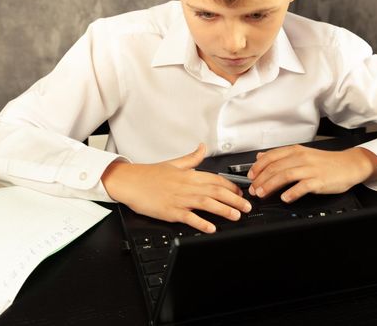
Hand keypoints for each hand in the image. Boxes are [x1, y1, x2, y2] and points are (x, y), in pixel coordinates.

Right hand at [101, 144, 251, 233]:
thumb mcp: (174, 163)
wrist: (129, 182)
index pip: (216, 179)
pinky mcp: (171, 211)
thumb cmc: (150, 174)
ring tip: (236, 215)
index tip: (241, 192)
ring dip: (224, 210)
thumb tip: (202, 147)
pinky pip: (189, 218)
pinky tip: (211, 228)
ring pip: (207, 204)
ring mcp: (179, 199)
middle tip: (247, 206)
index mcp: (189, 175)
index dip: (232, 186)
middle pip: (216, 192)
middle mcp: (187, 186)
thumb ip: (192, 157)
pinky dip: (201, 223)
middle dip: (235, 199)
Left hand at [247, 145, 376, 202]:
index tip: (250, 176)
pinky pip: (303, 186)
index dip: (258, 167)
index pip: (271, 156)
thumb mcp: (302, 153)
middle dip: (261, 179)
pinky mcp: (319, 180)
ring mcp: (310, 169)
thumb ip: (281, 155)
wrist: (349, 165)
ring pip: (285, 175)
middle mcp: (302, 158)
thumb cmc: (326, 162)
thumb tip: (260, 156)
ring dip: (271, 185)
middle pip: (275, 167)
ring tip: (262, 194)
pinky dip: (292, 192)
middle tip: (253, 189)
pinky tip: (285, 198)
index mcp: (296, 151)